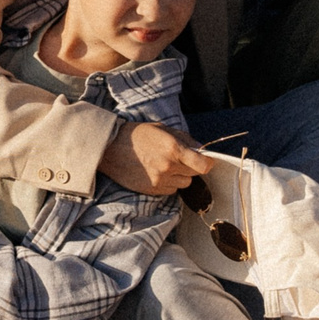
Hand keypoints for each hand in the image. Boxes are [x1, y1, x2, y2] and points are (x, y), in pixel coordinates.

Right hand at [99, 122, 214, 195]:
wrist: (110, 149)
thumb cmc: (137, 135)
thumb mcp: (163, 129)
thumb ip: (185, 139)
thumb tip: (202, 149)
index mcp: (173, 148)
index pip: (203, 165)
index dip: (208, 163)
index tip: (206, 160)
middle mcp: (168, 166)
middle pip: (195, 174)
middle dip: (192, 166)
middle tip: (180, 158)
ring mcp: (160, 180)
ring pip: (184, 183)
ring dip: (180, 176)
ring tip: (165, 165)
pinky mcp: (153, 190)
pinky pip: (171, 189)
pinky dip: (169, 183)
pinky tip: (157, 172)